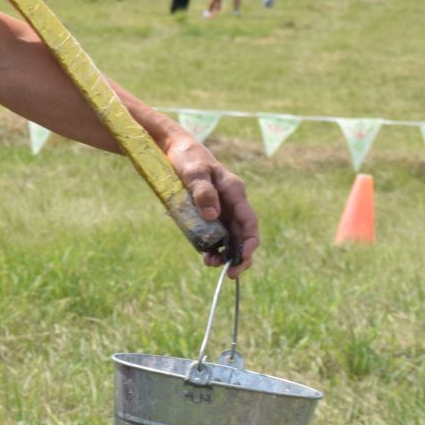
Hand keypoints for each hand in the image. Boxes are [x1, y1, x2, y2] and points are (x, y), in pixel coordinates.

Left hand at [163, 131, 258, 275]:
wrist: (175, 150)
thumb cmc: (188, 158)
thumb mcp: (194, 172)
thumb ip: (202, 191)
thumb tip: (212, 215)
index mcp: (234, 192)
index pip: (249, 221)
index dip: (249, 242)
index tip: (243, 257)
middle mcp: (231, 202)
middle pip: (242, 234)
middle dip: (239, 255)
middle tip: (230, 274)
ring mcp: (220, 209)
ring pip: (228, 237)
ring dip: (224, 253)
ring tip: (210, 263)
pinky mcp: (207, 212)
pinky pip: (213, 233)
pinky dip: (211, 246)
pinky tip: (204, 254)